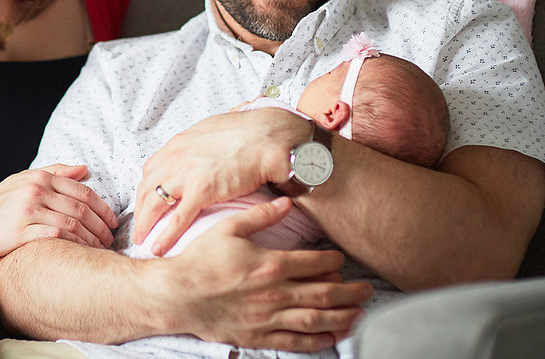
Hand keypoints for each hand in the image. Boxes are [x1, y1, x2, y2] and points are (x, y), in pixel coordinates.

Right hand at [0, 164, 117, 257]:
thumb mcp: (22, 180)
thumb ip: (54, 172)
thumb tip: (84, 169)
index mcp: (39, 177)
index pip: (82, 190)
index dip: (102, 207)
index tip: (112, 221)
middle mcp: (35, 190)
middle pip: (81, 207)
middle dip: (101, 225)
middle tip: (111, 238)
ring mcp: (28, 210)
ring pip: (72, 222)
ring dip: (92, 238)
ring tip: (101, 249)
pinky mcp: (20, 231)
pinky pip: (57, 237)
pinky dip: (75, 245)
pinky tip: (82, 253)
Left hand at [134, 107, 310, 254]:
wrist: (266, 135)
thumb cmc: (246, 132)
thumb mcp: (211, 131)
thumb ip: (199, 144)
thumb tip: (200, 150)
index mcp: (178, 144)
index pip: (151, 170)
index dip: (147, 189)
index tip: (146, 202)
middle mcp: (175, 158)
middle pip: (147, 188)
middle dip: (140, 209)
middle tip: (139, 226)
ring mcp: (186, 174)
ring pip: (154, 204)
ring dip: (145, 224)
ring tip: (141, 240)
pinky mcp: (202, 190)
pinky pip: (177, 218)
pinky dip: (165, 235)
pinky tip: (159, 248)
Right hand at [163, 197, 371, 350]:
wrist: (178, 294)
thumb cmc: (201, 260)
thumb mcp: (229, 228)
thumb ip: (261, 216)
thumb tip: (286, 203)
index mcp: (270, 264)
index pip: (314, 263)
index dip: (333, 261)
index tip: (341, 260)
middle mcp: (275, 293)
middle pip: (324, 294)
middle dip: (350, 292)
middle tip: (366, 290)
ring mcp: (268, 317)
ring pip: (316, 320)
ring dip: (342, 317)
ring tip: (358, 314)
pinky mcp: (259, 335)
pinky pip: (295, 342)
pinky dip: (318, 340)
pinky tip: (332, 336)